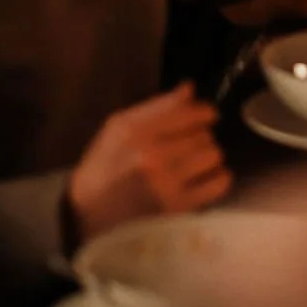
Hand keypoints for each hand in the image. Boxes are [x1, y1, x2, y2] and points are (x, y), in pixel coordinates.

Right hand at [69, 86, 229, 239]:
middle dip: (200, 137)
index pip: (188, 111)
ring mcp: (167, 182)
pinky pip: (218, 182)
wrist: (88, 217)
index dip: (203, 112)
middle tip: (189, 147)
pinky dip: (217, 179)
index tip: (205, 117)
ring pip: (213, 154)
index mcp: (134, 131)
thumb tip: (190, 88)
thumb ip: (156, 107)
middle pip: (203, 133)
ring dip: (208, 158)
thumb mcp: (118, 130)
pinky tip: (203, 181)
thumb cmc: (103, 169)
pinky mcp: (179, 207)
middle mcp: (152, 155)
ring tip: (195, 165)